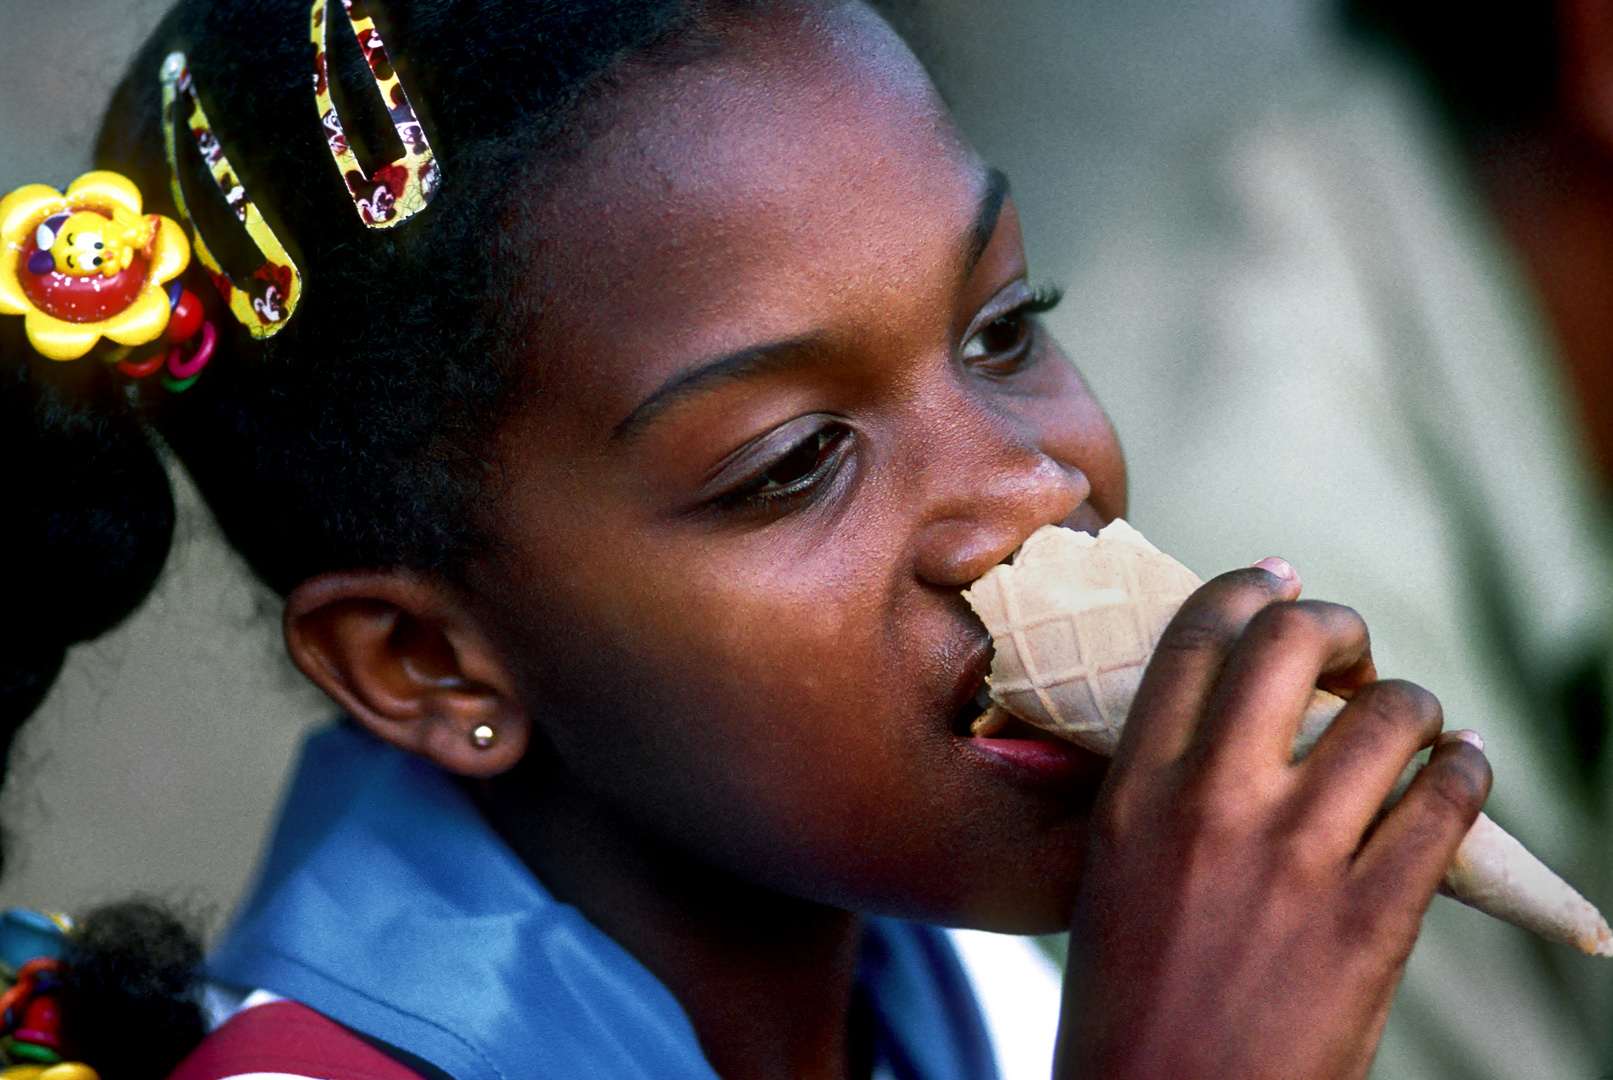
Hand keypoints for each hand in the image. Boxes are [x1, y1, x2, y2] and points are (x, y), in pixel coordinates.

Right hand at [1054, 563, 1490, 1079]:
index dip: (1249, 588)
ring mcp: (1296, 859)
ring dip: (1415, 705)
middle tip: (1350, 654)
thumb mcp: (1110, 879)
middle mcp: (1212, 804)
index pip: (1197, 637)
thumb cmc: (1128, 1008)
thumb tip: (1222, 734)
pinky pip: (1446, 804)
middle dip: (1337, 628)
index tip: (1282, 579)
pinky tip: (1463, 772)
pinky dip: (1467, 771)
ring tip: (1416, 728)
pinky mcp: (1371, 920)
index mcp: (1134, 791)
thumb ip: (1154, 797)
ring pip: (1389, 716)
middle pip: (1292, 644)